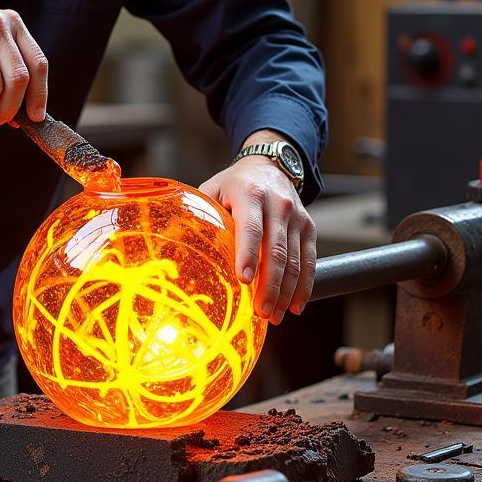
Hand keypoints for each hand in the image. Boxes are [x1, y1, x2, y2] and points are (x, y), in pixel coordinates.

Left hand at [199, 153, 315, 323]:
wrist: (269, 165)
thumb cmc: (234, 184)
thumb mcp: (213, 191)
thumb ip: (199, 215)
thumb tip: (170, 242)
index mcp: (250, 194)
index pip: (251, 228)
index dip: (248, 254)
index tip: (243, 279)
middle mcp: (278, 204)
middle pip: (276, 251)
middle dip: (269, 285)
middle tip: (261, 312)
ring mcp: (296, 216)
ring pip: (295, 260)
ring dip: (286, 292)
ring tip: (274, 316)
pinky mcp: (308, 227)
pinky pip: (310, 260)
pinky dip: (304, 285)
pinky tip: (296, 305)